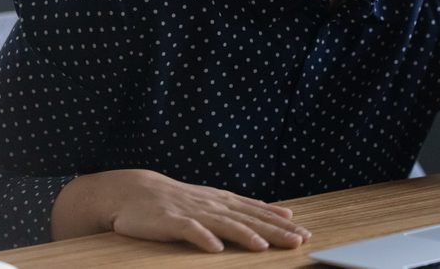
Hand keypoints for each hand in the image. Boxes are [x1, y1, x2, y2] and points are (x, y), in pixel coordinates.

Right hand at [51, 169, 310, 252]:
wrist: (134, 190)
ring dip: (244, 235)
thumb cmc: (178, 200)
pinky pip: (189, 231)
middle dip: (274, 231)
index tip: (304, 234)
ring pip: (224, 224)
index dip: (282, 225)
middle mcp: (214, 205)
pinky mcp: (171, 222)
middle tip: (297, 241)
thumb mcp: (216, 202)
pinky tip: (215, 248)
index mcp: (225, 202)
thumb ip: (247, 209)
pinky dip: (202, 238)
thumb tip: (282, 213)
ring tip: (262, 247)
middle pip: (249, 219)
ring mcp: (193, 213)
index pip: (259, 213)